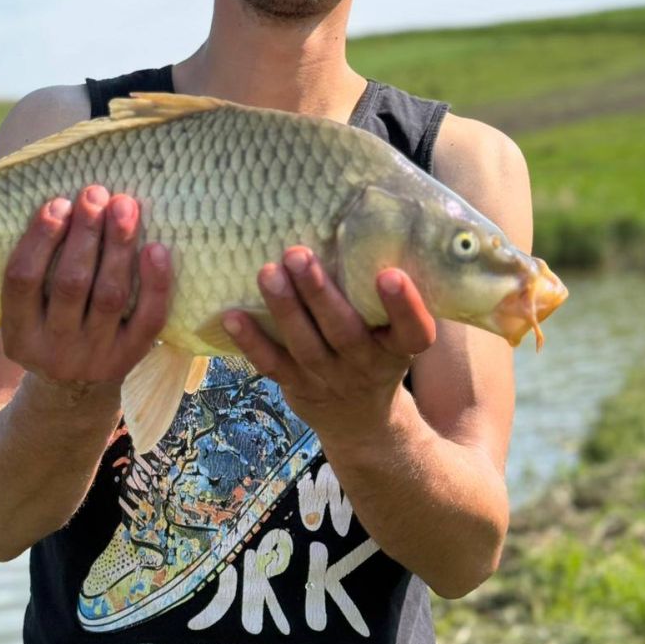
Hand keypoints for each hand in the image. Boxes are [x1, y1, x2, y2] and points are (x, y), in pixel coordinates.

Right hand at [0, 185, 171, 385]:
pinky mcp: (130, 358)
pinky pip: (148, 320)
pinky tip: (157, 248)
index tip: (58, 203)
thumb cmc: (48, 330)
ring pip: (110, 295)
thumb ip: (32, 272)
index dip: (40, 239)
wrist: (72, 393)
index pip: (22, 280)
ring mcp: (95, 356)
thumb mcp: (25, 315)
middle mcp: (55, 348)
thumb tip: (59, 205)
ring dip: (118, 245)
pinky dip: (155, 283)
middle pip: (70, 283)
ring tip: (124, 206)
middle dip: (84, 233)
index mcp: (19, 334)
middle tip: (95, 193)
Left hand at [221, 247, 435, 437]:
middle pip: (344, 331)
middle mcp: (366, 365)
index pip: (412, 331)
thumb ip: (379, 295)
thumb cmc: (377, 350)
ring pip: (305, 345)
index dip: (404, 306)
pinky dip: (251, 342)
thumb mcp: (393, 331)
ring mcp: (329, 378)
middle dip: (319, 293)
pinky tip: (231, 316)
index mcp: (399, 348)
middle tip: (298, 255)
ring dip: (284, 309)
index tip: (390, 275)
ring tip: (267, 272)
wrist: (361, 421)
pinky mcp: (297, 386)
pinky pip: (272, 365)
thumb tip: (361, 223)